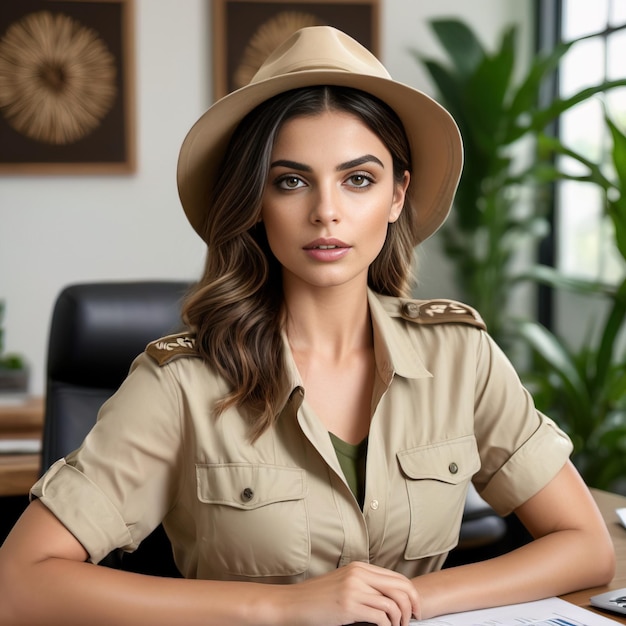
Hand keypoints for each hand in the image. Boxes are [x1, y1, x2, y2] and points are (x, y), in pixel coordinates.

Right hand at [274, 561, 419, 625]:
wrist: (294, 603)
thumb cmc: (319, 597)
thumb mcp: (344, 582)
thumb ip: (365, 584)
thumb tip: (391, 597)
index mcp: (360, 567)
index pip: (398, 578)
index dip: (412, 595)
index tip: (415, 609)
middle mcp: (359, 574)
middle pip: (400, 587)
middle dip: (412, 606)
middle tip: (413, 620)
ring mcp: (354, 589)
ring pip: (393, 603)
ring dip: (400, 620)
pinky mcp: (348, 606)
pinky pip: (380, 617)